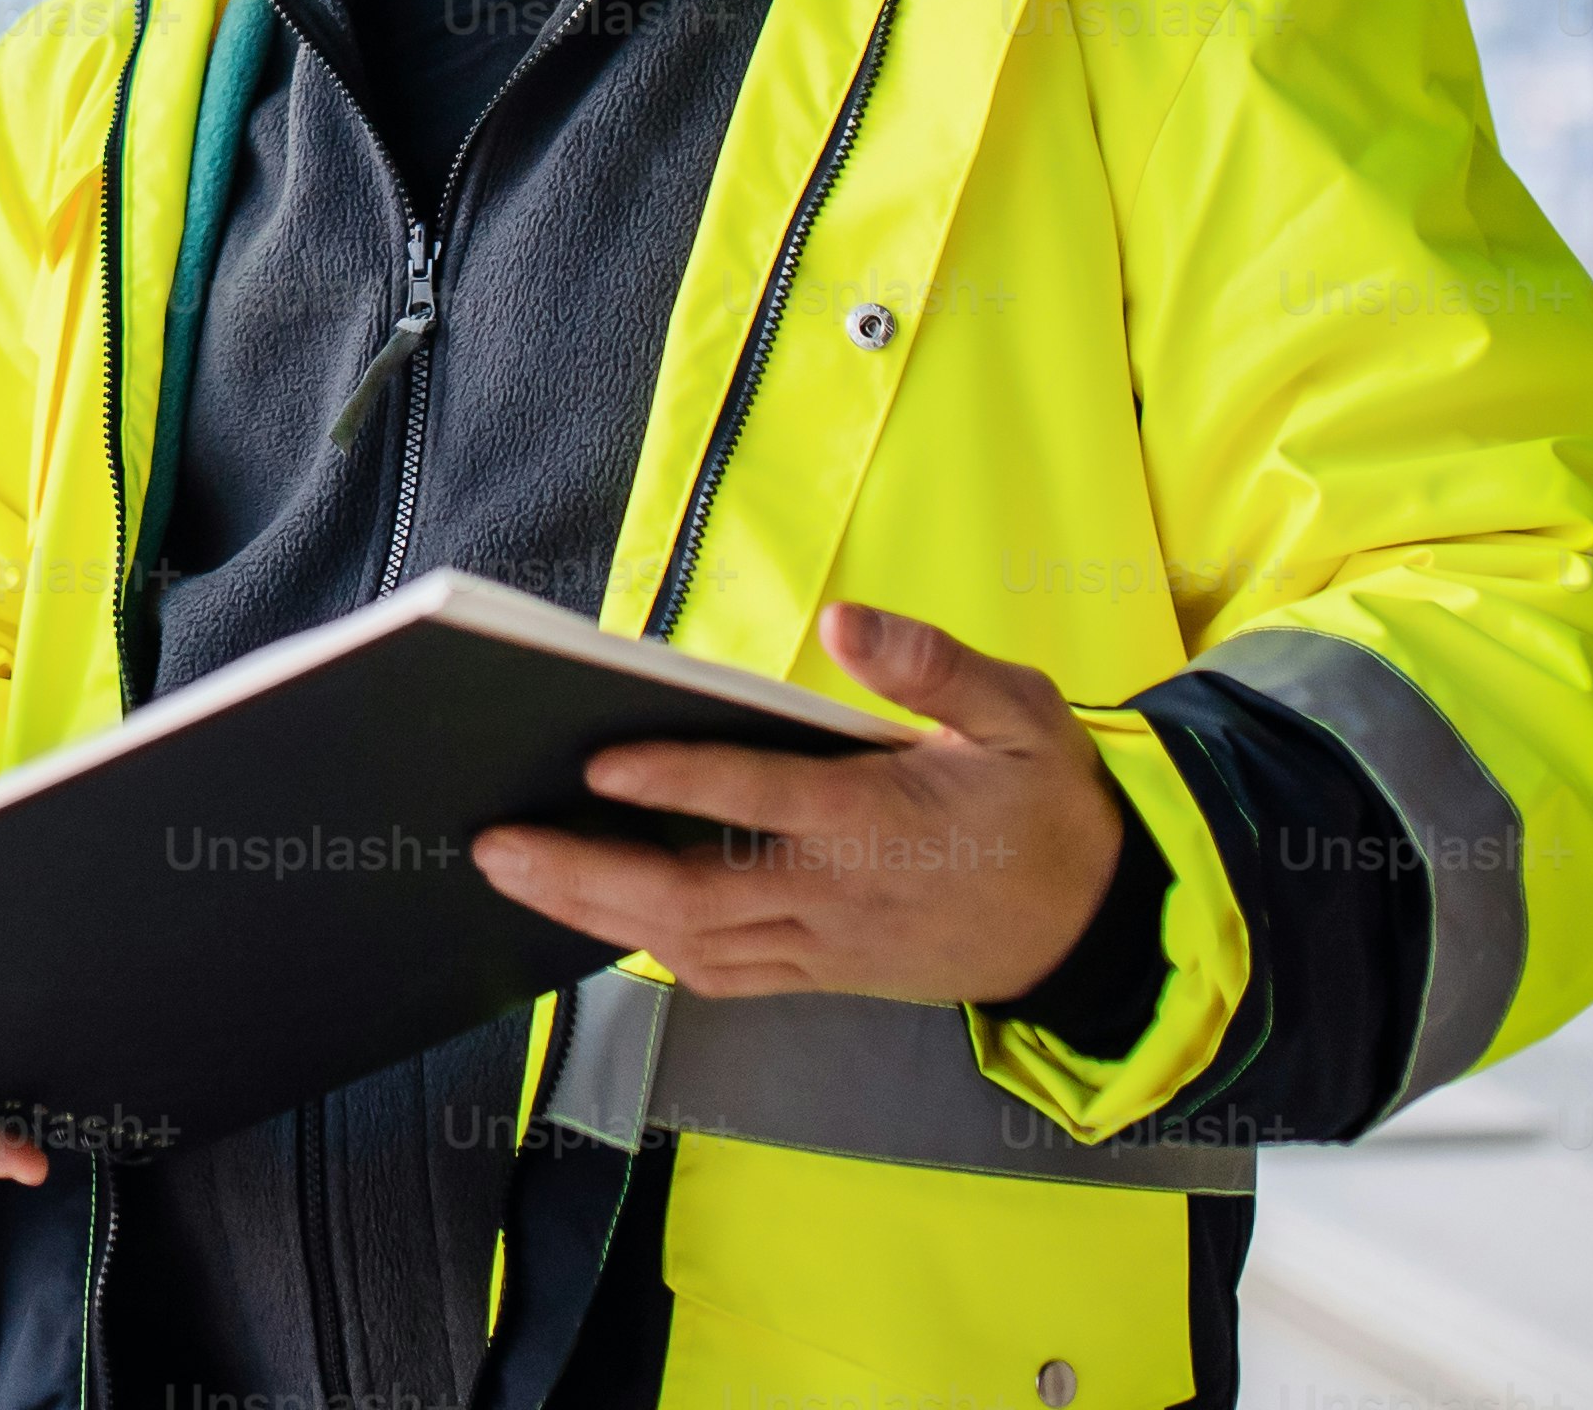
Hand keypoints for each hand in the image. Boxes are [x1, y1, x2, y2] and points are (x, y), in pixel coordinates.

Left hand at [468, 601, 1125, 1004]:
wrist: (1098, 925)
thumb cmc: (1045, 802)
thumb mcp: (1022, 712)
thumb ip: (933, 665)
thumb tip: (848, 619)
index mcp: (882, 819)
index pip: (762, 800)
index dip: (678, 780)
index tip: (599, 760)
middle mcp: (840, 893)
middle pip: (695, 894)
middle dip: (587, 872)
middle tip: (495, 842)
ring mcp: (827, 945)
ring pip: (693, 943)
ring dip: (595, 914)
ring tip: (511, 873)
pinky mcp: (824, 972)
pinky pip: (722, 972)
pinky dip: (647, 948)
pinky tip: (590, 916)